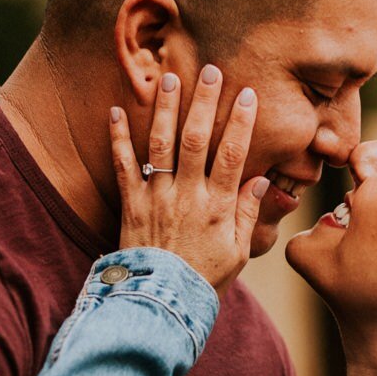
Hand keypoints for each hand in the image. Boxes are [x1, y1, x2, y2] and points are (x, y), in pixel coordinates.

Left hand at [109, 63, 265, 290]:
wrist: (160, 304)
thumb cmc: (203, 280)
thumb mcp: (238, 253)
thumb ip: (247, 214)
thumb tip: (262, 180)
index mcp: (218, 207)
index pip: (233, 155)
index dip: (242, 122)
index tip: (248, 94)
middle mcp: (188, 196)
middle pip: (198, 139)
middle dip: (205, 102)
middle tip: (211, 71)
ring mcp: (157, 198)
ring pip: (161, 144)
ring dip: (165, 108)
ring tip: (169, 78)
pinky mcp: (131, 205)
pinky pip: (123, 166)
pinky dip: (117, 137)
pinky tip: (114, 110)